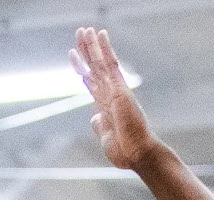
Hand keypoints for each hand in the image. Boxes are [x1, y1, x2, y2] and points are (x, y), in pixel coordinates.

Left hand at [72, 26, 156, 170]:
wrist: (138, 155)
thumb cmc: (126, 152)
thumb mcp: (106, 139)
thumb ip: (100, 126)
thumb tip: (94, 118)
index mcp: (106, 107)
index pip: (91, 83)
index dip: (82, 69)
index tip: (75, 56)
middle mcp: (110, 95)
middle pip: (94, 68)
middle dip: (85, 51)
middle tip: (79, 33)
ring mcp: (115, 90)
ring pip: (99, 63)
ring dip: (91, 45)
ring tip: (83, 29)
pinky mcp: (120, 89)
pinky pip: (110, 65)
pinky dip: (105, 49)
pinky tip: (100, 34)